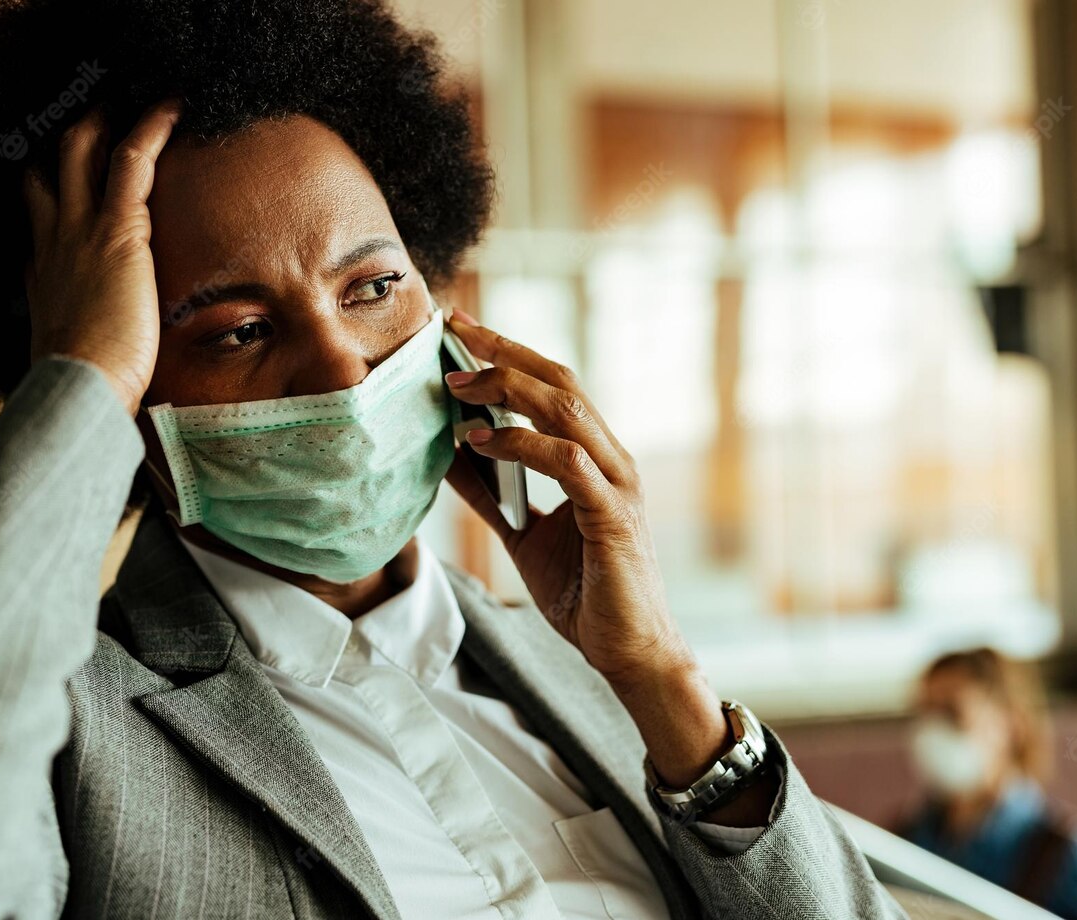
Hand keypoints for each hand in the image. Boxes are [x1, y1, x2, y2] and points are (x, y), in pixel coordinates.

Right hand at [21, 100, 181, 414]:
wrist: (79, 390)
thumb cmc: (86, 391)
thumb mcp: (80, 365)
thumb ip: (90, 354)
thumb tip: (109, 379)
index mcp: (44, 278)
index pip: (42, 221)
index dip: (49, 195)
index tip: (62, 184)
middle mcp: (52, 245)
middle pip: (47, 172)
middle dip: (65, 141)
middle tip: (88, 117)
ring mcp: (78, 231)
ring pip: (80, 152)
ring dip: (101, 121)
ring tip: (128, 100)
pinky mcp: (117, 230)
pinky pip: (131, 159)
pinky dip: (151, 126)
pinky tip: (174, 106)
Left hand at [442, 310, 690, 688]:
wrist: (627, 651)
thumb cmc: (584, 592)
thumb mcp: (523, 534)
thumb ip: (492, 495)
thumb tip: (450, 458)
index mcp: (596, 457)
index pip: (554, 386)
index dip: (510, 352)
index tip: (462, 331)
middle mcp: (612, 459)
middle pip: (560, 381)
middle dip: (505, 350)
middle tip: (453, 334)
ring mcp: (617, 483)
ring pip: (566, 409)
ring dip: (506, 389)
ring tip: (457, 386)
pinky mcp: (612, 514)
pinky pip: (566, 462)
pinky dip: (520, 444)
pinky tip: (479, 441)